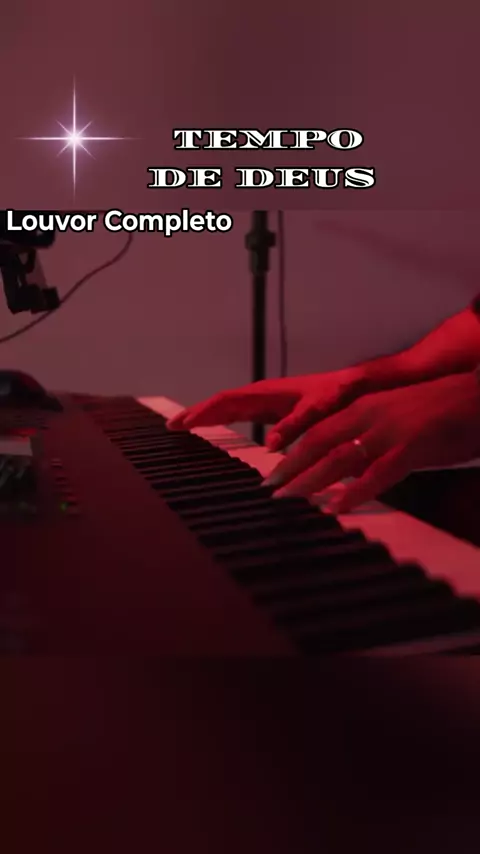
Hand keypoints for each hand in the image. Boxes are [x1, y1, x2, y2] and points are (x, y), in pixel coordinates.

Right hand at [167, 368, 365, 449]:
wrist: (354, 385)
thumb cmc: (337, 395)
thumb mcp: (319, 410)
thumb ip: (296, 425)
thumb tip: (270, 447)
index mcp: (267, 394)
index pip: (227, 401)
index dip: (203, 412)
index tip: (181, 423)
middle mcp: (263, 395)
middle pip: (221, 402)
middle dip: (196, 413)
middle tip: (172, 427)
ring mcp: (266, 401)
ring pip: (229, 406)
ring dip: (206, 415)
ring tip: (184, 427)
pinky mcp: (273, 409)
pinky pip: (240, 412)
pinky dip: (221, 418)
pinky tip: (215, 428)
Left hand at [264, 372, 479, 512]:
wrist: (476, 396)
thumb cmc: (439, 412)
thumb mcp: (394, 422)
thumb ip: (368, 441)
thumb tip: (347, 470)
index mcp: (362, 408)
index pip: (317, 431)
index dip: (292, 453)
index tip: (273, 473)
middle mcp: (368, 415)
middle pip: (318, 443)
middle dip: (291, 468)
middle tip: (271, 491)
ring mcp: (389, 431)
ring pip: (339, 457)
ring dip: (311, 480)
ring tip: (291, 500)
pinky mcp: (411, 447)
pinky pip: (377, 473)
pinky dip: (356, 491)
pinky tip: (339, 507)